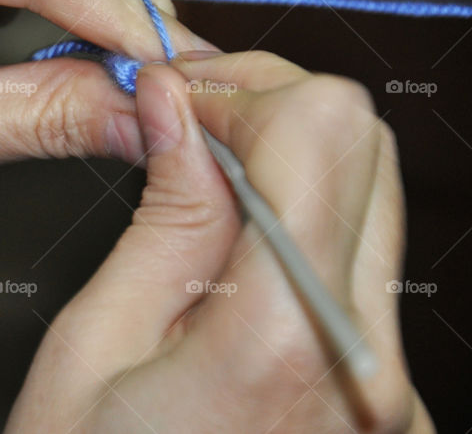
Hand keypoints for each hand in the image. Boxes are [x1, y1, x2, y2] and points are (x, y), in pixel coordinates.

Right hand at [7, 51, 434, 432]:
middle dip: (271, 107)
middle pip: (364, 147)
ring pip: (371, 196)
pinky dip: (301, 218)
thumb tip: (176, 102)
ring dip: (287, 158)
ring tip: (198, 176)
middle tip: (186, 122)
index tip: (175, 101)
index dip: (241, 90)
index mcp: (281, 341)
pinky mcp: (382, 392)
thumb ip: (163, 213)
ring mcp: (388, 384)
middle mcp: (365, 362)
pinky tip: (231, 237)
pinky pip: (359, 261)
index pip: (320, 133)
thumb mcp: (95, 343)